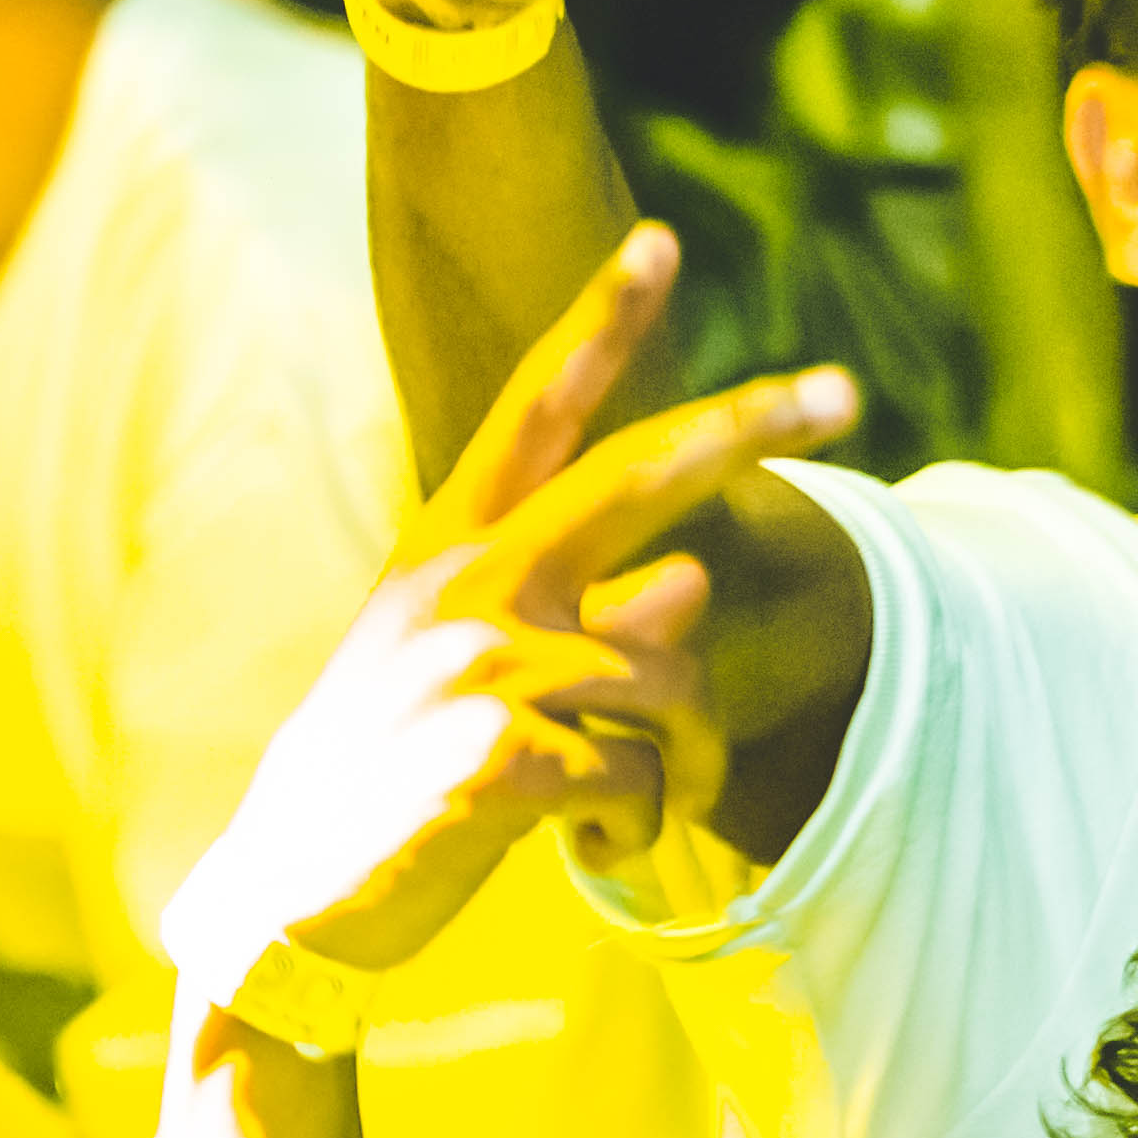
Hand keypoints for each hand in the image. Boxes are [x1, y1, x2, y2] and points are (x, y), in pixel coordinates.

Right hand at [183, 228, 854, 992]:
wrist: (290, 898)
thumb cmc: (394, 777)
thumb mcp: (475, 674)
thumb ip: (578, 617)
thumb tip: (693, 580)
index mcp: (447, 547)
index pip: (534, 412)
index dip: (600, 323)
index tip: (660, 240)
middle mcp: (465, 582)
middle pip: (638, 474)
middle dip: (750, 421)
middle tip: (847, 388)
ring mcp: (481, 664)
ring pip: (671, 673)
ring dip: (676, 761)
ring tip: (617, 808)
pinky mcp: (503, 756)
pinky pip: (641, 779)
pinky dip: (632, 828)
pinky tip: (578, 851)